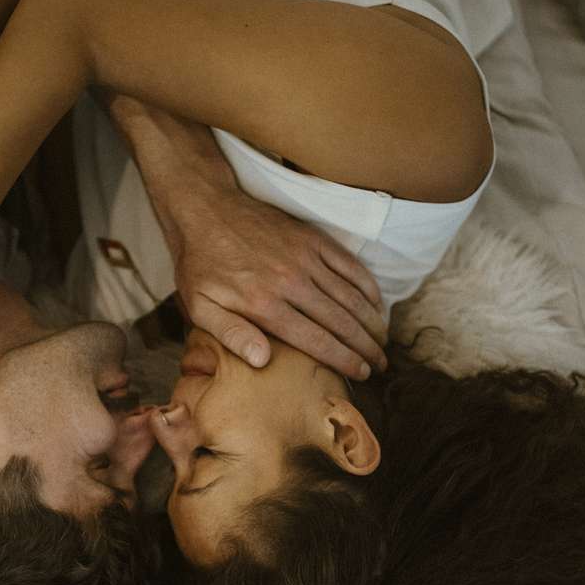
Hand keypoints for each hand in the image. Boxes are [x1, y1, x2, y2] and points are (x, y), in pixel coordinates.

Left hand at [166, 187, 387, 378]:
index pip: (317, 340)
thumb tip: (262, 361)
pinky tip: (377, 303)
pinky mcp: (312, 239)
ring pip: (351, 295)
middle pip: (341, 322)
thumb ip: (232, 335)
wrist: (206, 210)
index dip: (344, 360)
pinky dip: (367, 286)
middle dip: (366, 347)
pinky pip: (349, 265)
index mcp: (266, 305)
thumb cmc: (201, 265)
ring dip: (372, 321)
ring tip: (384, 341)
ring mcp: (305, 258)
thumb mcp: (200, 306)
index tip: (362, 374)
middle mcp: (291, 282)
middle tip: (381, 364)